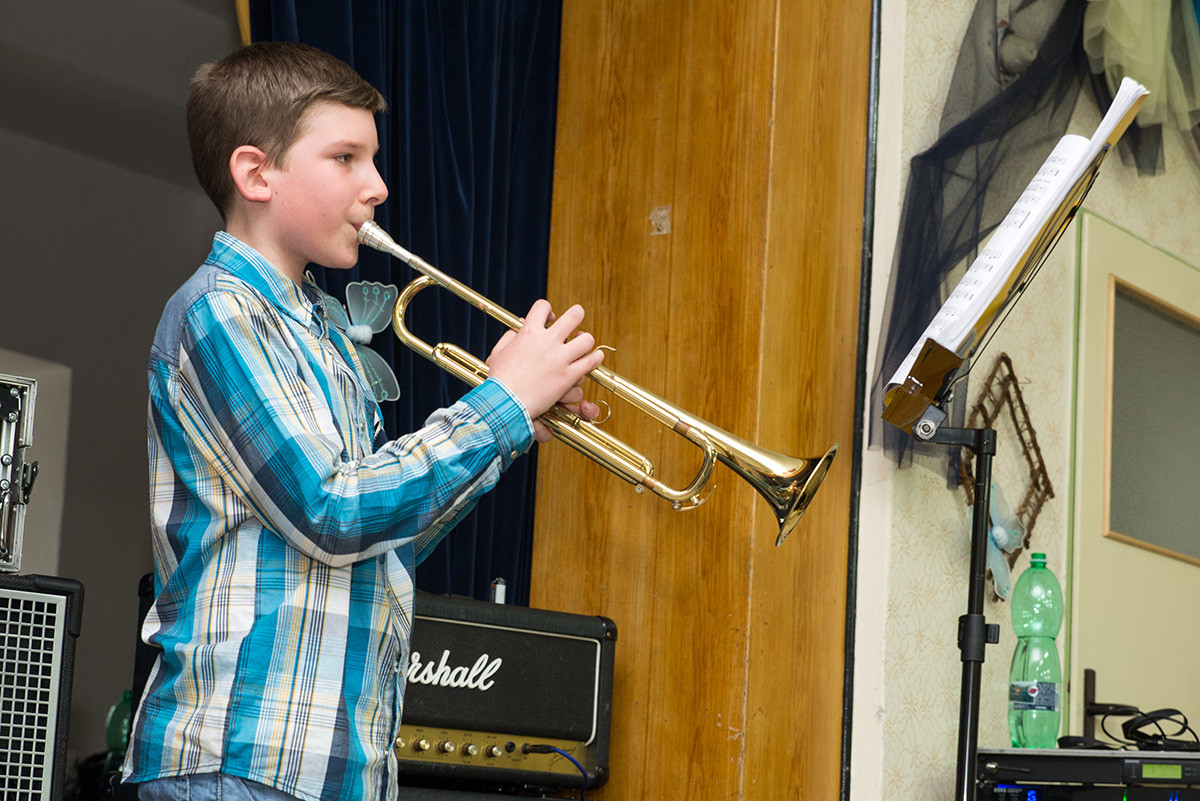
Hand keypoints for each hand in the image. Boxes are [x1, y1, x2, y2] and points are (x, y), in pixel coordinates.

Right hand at [486, 300, 604, 440]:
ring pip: (587, 339)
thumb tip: (519, 329)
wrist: (506, 403)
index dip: (548, 310)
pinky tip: (595, 357)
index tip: (550, 319)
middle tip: (577, 318)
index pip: (543, 306)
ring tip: (584, 343)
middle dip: (577, 314)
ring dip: (586, 340)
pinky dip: (596, 358)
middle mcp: (548, 341)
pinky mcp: (568, 375)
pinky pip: (591, 362)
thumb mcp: (498, 352)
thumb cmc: (500, 379)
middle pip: (573, 316)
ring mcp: (560, 358)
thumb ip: (510, 337)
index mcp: (529, 332)